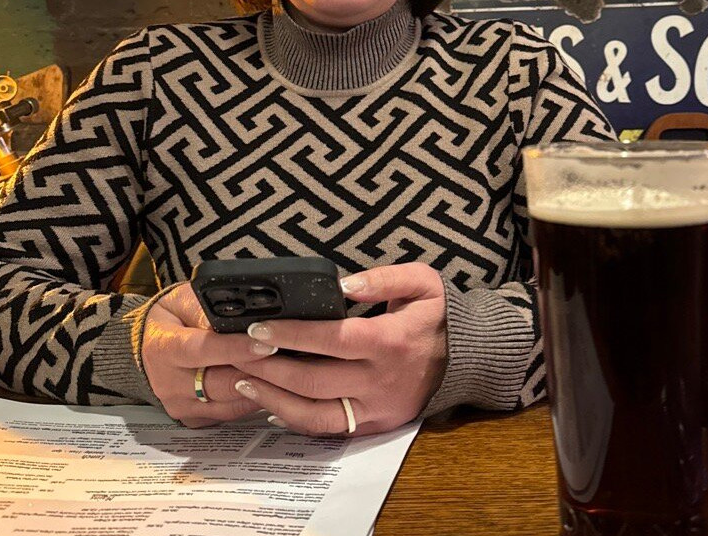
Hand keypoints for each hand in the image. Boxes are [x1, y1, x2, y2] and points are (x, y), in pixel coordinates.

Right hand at [141, 282, 280, 426]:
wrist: (147, 347)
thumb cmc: (173, 317)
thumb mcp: (185, 300)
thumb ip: (211, 310)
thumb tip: (246, 320)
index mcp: (164, 348)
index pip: (204, 350)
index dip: (237, 349)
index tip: (266, 345)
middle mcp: (169, 383)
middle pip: (222, 383)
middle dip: (260, 372)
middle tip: (292, 360)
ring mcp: (181, 406)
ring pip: (231, 404)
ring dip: (262, 389)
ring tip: (290, 371)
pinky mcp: (194, 419)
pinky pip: (230, 414)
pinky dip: (253, 400)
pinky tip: (273, 385)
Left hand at [232, 262, 446, 436]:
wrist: (470, 358)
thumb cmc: (440, 316)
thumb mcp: (423, 282)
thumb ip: (383, 278)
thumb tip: (342, 282)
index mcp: (390, 341)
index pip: (331, 339)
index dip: (291, 334)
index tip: (258, 326)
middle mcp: (380, 380)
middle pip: (314, 380)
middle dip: (269, 366)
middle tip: (237, 352)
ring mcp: (377, 408)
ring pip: (315, 412)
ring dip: (273, 397)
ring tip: (242, 379)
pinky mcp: (375, 425)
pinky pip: (329, 429)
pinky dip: (295, 419)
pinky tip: (270, 403)